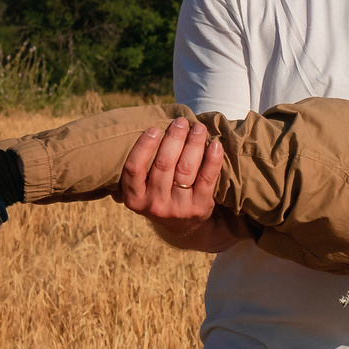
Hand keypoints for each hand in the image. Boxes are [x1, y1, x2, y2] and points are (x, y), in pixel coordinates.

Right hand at [120, 118, 237, 252]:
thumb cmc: (160, 194)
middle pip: (164, 164)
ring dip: (193, 144)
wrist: (182, 226)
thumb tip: (154, 126)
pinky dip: (212, 160)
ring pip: (186, 169)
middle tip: (181, 122)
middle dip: (174, 138)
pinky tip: (215, 144)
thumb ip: (143, 165)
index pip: (134, 168)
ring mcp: (178, 208)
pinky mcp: (199, 208)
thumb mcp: (143, 188)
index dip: (143, 146)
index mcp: (134, 197)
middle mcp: (154, 204)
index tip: (154, 128)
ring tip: (198, 128)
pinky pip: (207, 179)